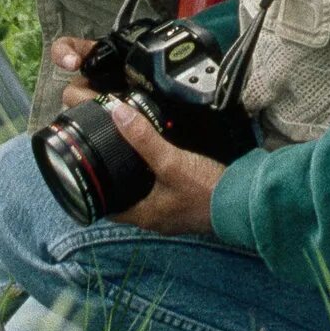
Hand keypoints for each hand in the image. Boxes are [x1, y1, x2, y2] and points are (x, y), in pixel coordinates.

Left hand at [40, 36, 226, 235]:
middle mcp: (154, 218)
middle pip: (122, 199)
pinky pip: (160, 192)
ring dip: (134, 177)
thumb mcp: (172, 161)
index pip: (104, 206)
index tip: (83, 167)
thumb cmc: (208, 190)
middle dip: (112, 179)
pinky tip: (157, 160)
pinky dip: (153, 178)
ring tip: (126, 152)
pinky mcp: (185, 205)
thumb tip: (116, 112)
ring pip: (141, 195)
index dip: (91, 188)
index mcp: (143, 214)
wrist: (246, 201)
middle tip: (103, 152)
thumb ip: (143, 138)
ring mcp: (171, 213)